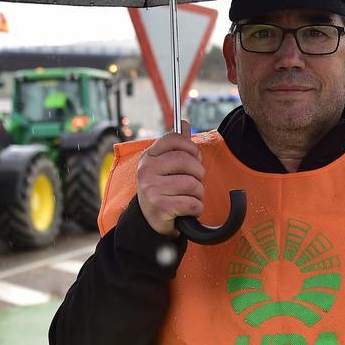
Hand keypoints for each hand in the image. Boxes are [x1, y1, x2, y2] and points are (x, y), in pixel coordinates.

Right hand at [137, 121, 203, 236]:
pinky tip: (189, 209)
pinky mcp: (160, 207)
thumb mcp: (165, 166)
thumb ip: (176, 146)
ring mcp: (151, 189)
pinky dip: (197, 208)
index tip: (195, 157)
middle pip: (186, 160)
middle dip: (198, 173)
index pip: (173, 138)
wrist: (150, 220)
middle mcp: (146, 170)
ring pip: (192, 184)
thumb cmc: (163, 189)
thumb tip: (184, 123)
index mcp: (149, 156)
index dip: (191, 147)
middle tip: (195, 181)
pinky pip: (192, 203)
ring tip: (190, 197)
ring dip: (198, 193)